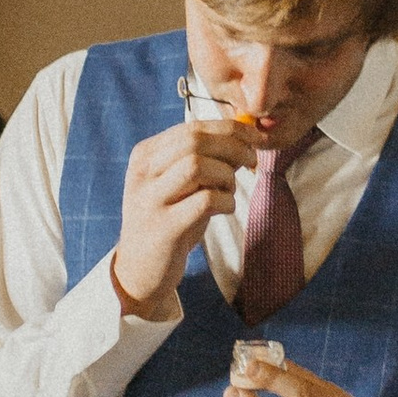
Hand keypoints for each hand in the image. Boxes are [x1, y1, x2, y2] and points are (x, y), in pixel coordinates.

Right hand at [111, 118, 245, 320]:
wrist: (140, 269)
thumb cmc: (169, 220)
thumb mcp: (179, 184)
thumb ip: (204, 160)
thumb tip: (245, 139)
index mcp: (146, 155)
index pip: (192, 127)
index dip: (231, 128)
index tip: (257, 137)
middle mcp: (143, 173)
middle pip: (194, 141)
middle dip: (233, 146)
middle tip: (251, 162)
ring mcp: (150, 200)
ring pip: (197, 165)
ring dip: (226, 175)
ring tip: (228, 191)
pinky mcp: (164, 228)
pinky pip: (205, 201)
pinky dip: (226, 201)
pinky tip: (225, 209)